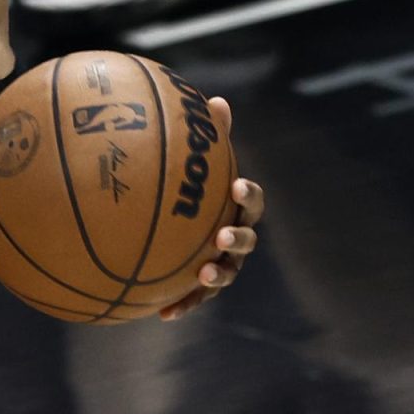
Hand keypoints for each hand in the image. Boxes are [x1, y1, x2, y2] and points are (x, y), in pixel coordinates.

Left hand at [160, 96, 263, 321]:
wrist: (166, 225)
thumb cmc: (184, 188)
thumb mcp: (192, 164)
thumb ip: (205, 137)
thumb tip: (216, 99)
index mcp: (233, 207)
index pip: (251, 200)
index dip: (248, 195)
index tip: (237, 186)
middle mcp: (233, 236)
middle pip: (246, 241)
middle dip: (238, 239)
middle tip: (221, 236)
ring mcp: (220, 264)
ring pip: (225, 274)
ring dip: (216, 276)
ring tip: (202, 275)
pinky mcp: (197, 287)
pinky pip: (191, 299)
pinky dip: (181, 305)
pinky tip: (162, 315)